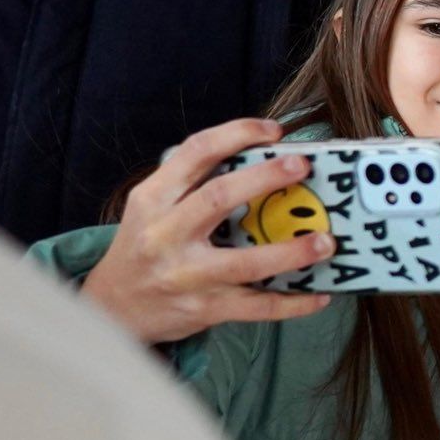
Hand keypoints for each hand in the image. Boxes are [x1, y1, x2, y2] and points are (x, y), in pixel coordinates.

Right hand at [83, 119, 335, 343]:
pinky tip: (320, 294)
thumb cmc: (144, 248)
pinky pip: (257, 307)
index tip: (274, 130)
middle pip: (218, 198)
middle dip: (264, 178)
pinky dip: (293, 303)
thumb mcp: (151, 208)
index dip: (236, 134)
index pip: (195, 153)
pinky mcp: (204, 308)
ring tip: (327, 241)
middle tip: (303, 166)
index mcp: (153, 199)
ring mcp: (186, 275)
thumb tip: (261, 161)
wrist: (112, 308)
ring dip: (292, 251)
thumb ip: (191, 185)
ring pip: (246, 262)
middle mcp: (166, 234)